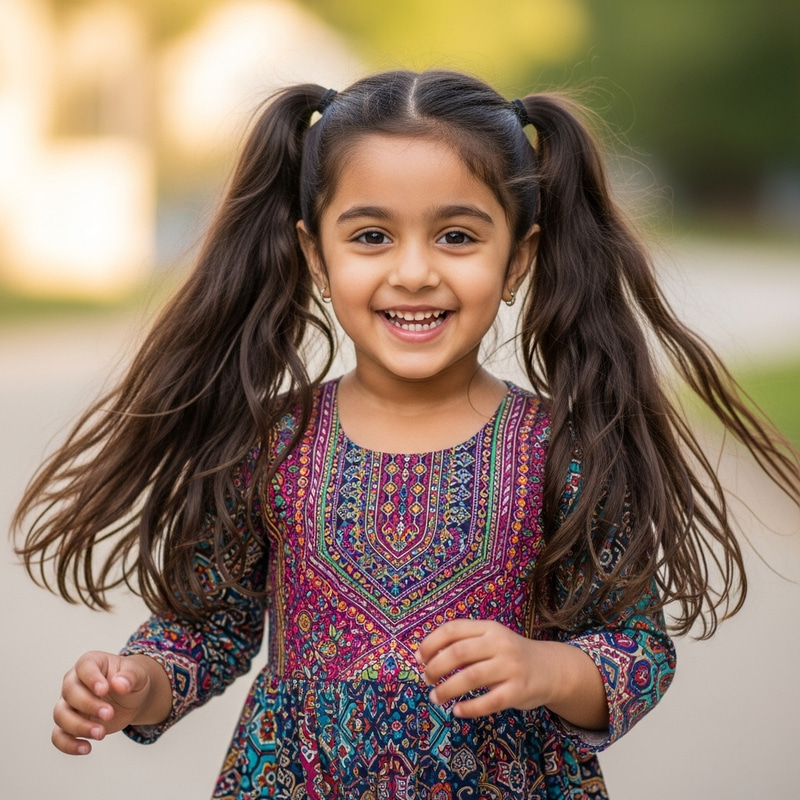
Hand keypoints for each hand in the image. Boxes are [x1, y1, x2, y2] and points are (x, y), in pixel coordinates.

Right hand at [52, 651, 167, 754]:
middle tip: (109, 714)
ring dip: (78, 726)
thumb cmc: (131, 681)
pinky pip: (58, 735)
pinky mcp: (69, 724)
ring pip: (60, 715)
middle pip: (70, 692)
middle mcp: (75, 681)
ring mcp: (69, 703)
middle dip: (88, 705)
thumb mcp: (138, 675)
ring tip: (101, 733)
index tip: (104, 690)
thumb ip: (131, 676)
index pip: (84, 666)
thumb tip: (119, 683)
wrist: (131, 698)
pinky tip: (86, 748)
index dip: (91, 678)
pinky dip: (68, 744)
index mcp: (92, 663)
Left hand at [416, 619, 557, 717]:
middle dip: (435, 667)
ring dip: (447, 689)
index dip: (431, 643)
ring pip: (471, 677)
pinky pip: (489, 702)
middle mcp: (500, 644)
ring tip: (435, 697)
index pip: (453, 629)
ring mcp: (511, 667)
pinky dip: (469, 708)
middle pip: (458, 653)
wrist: (550, 669)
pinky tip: (457, 711)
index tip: (418, 658)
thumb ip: (464, 644)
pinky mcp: (518, 691)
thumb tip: (426, 657)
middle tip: (426, 679)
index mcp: (489, 628)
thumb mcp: (490, 640)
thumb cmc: (510, 655)